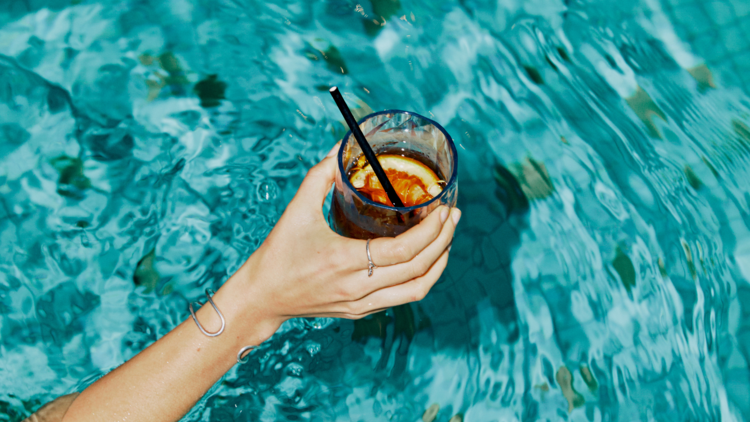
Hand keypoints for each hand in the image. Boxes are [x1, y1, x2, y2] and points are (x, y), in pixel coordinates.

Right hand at [232, 143, 460, 335]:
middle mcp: (357, 287)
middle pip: (418, 269)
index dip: (431, 231)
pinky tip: (426, 259)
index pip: (403, 251)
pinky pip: (403, 297)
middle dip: (444, 241)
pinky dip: (422, 278)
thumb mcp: (297, 210)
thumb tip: (342, 147)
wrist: (262, 297)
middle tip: (454, 217)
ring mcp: (361, 304)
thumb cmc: (279, 253)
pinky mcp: (360, 312)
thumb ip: (320, 175)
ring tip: (447, 238)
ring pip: (417, 290)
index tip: (445, 209)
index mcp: (344, 260)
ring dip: (438, 263)